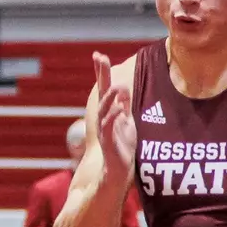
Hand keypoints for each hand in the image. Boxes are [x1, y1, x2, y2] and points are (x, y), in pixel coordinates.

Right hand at [93, 53, 136, 177]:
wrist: (117, 172)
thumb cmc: (122, 148)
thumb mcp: (128, 124)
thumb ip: (125, 107)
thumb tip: (124, 90)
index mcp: (109, 111)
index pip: (105, 88)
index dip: (102, 72)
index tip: (99, 55)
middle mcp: (104, 117)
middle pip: (102, 92)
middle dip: (101, 75)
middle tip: (100, 57)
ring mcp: (105, 129)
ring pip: (104, 109)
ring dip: (109, 96)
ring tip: (116, 84)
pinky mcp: (108, 142)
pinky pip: (109, 126)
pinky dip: (114, 116)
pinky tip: (120, 108)